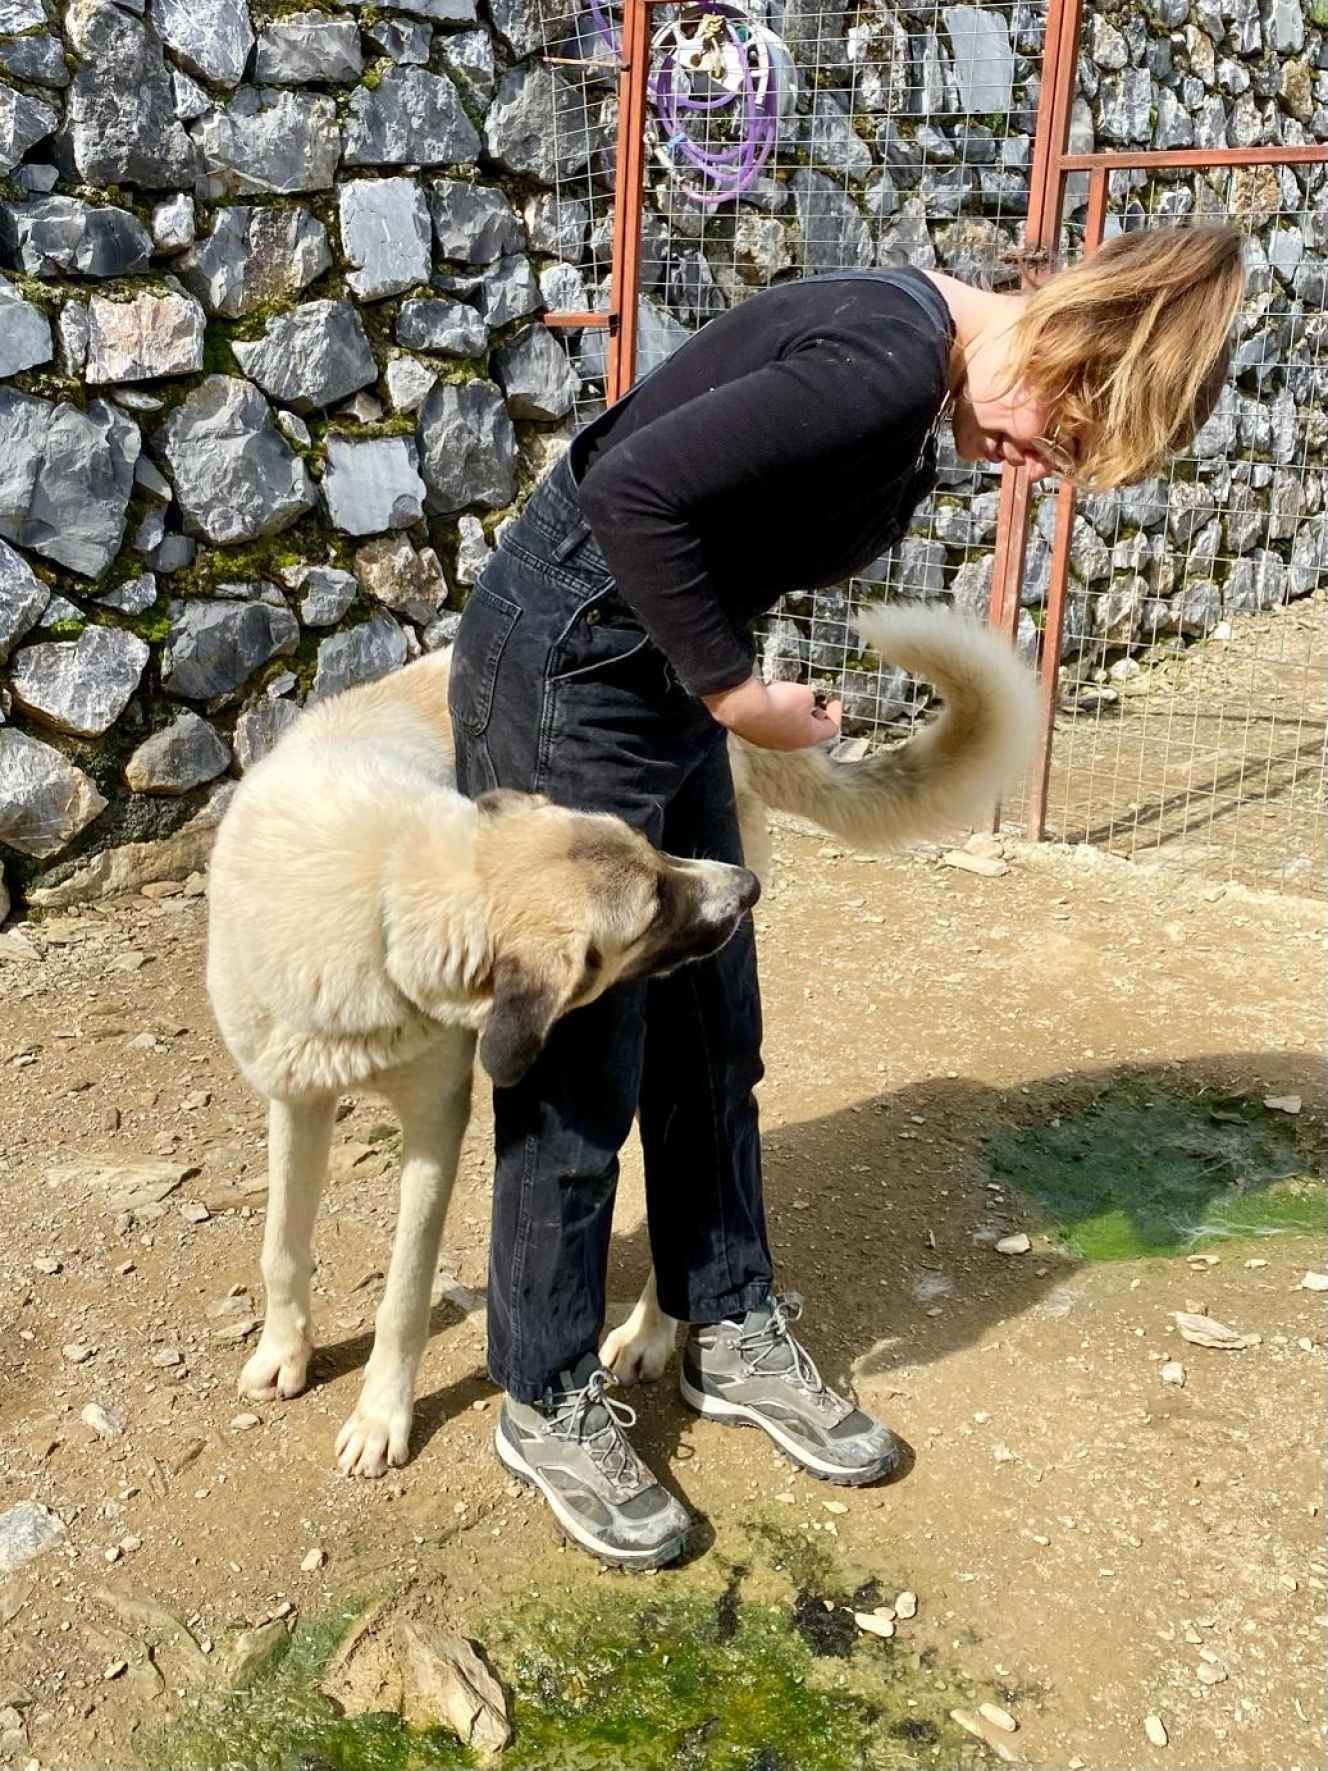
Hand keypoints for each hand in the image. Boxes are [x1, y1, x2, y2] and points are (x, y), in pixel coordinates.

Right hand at [702, 677, 841, 750]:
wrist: (743, 707)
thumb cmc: (778, 702)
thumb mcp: (804, 693)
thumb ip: (809, 699)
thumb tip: (803, 702)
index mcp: (809, 736)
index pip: (831, 728)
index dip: (835, 712)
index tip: (834, 700)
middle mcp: (791, 744)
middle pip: (809, 731)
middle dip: (814, 715)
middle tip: (813, 701)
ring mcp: (772, 742)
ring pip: (789, 730)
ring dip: (793, 716)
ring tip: (790, 699)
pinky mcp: (756, 736)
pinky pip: (771, 726)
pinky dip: (776, 715)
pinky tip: (771, 701)